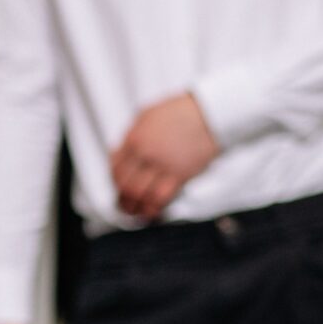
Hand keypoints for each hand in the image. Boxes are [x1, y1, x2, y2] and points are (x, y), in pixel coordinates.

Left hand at [111, 92, 218, 219]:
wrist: (208, 113)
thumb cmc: (180, 111)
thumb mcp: (146, 115)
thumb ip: (132, 135)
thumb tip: (121, 152)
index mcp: (134, 138)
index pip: (115, 168)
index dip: (115, 181)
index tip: (119, 186)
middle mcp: (145, 154)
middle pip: (125, 184)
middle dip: (122, 198)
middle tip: (124, 204)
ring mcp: (162, 165)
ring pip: (140, 194)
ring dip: (135, 207)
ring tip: (136, 211)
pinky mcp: (180, 174)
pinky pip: (161, 197)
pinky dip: (153, 208)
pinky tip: (152, 212)